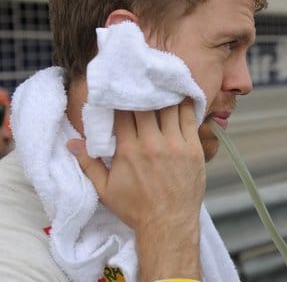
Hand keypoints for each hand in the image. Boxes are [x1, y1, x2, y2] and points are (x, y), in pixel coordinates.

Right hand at [67, 99, 203, 279]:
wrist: (168, 224)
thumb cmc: (136, 208)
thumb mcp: (105, 189)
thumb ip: (88, 163)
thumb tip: (71, 143)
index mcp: (129, 150)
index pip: (124, 112)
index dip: (123, 98)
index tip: (123, 90)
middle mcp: (153, 144)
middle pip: (148, 105)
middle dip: (144, 93)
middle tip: (143, 84)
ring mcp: (176, 145)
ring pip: (171, 107)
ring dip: (166, 95)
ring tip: (163, 86)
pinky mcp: (194, 148)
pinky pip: (190, 119)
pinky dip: (185, 106)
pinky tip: (182, 97)